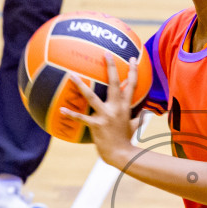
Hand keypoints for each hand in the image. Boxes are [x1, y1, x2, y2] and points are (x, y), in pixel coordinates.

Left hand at [61, 51, 137, 168]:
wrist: (121, 154)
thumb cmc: (127, 140)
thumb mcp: (135, 127)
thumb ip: (139, 118)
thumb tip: (145, 114)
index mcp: (126, 107)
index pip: (132, 85)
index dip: (133, 71)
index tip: (132, 58)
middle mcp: (116, 108)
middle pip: (114, 83)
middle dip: (111, 67)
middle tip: (106, 53)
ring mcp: (106, 115)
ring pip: (91, 97)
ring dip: (81, 85)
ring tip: (71, 74)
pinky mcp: (96, 125)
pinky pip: (81, 118)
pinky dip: (71, 114)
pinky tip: (61, 109)